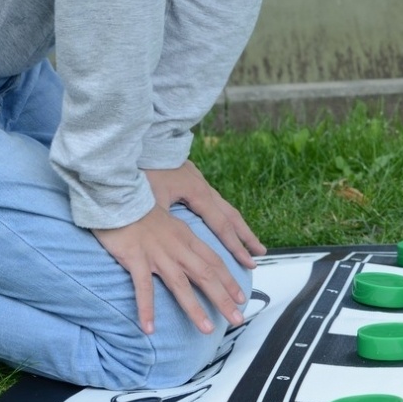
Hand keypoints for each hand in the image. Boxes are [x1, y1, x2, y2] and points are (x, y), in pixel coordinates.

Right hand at [93, 202, 246, 334]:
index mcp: (187, 237)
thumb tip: (192, 255)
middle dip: (224, 298)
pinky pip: (142, 287)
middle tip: (238, 318)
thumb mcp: (170, 222)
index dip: (229, 281)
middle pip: (206, 275)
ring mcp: (157, 254)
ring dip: (195, 309)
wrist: (117, 196)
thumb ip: (182, 238)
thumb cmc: (140, 210)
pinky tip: (149, 328)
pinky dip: (146, 308)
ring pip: (181, 285)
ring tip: (207, 329)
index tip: (241, 297)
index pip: (215, 262)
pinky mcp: (135, 258)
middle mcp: (177, 247)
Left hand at [144, 160, 264, 271]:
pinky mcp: (193, 180)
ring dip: (238, 226)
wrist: (143, 140)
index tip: (248, 261)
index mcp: (198, 193)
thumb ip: (162, 221)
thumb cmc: (144, 168)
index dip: (235, 245)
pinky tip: (222, 222)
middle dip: (246, 237)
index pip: (222, 225)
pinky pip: (215, 203)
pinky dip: (224, 216)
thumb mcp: (149, 199)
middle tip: (259, 253)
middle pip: (231, 216)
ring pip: (225, 208)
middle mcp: (204, 189)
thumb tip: (168, 244)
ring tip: (249, 240)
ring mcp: (200, 183)